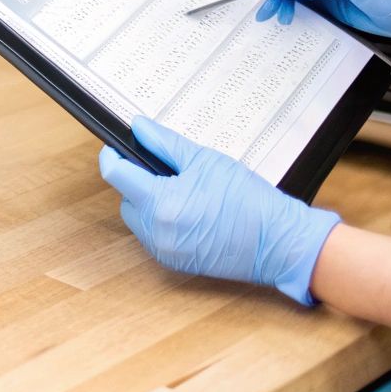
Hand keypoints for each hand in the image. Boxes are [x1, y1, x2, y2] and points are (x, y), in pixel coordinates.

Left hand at [98, 117, 339, 305]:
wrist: (277, 241)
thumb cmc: (248, 200)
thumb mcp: (205, 160)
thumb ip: (165, 143)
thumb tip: (138, 128)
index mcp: (160, 203)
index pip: (115, 175)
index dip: (112, 156)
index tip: (115, 147)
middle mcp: (156, 232)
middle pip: (125, 199)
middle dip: (137, 182)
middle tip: (166, 171)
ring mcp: (164, 251)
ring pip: (138, 220)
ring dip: (149, 204)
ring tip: (183, 191)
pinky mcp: (174, 264)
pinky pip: (153, 238)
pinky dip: (162, 223)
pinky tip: (189, 213)